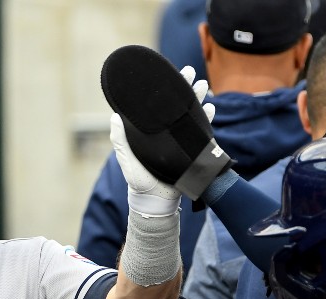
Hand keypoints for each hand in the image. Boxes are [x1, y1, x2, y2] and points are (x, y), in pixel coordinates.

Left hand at [110, 65, 213, 217]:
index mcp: (150, 131)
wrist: (157, 200)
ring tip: (204, 85)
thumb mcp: (127, 161)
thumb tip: (114, 117)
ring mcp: (180, 139)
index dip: (162, 90)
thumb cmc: (139, 181)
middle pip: (176, 105)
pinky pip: (201, 130)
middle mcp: (166, 132)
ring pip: (190, 114)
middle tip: (191, 71)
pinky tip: (211, 107)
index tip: (165, 73)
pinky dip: (207, 119)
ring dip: (198, 98)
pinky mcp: (192, 148)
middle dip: (184, 87)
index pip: (156, 106)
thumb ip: (121, 141)